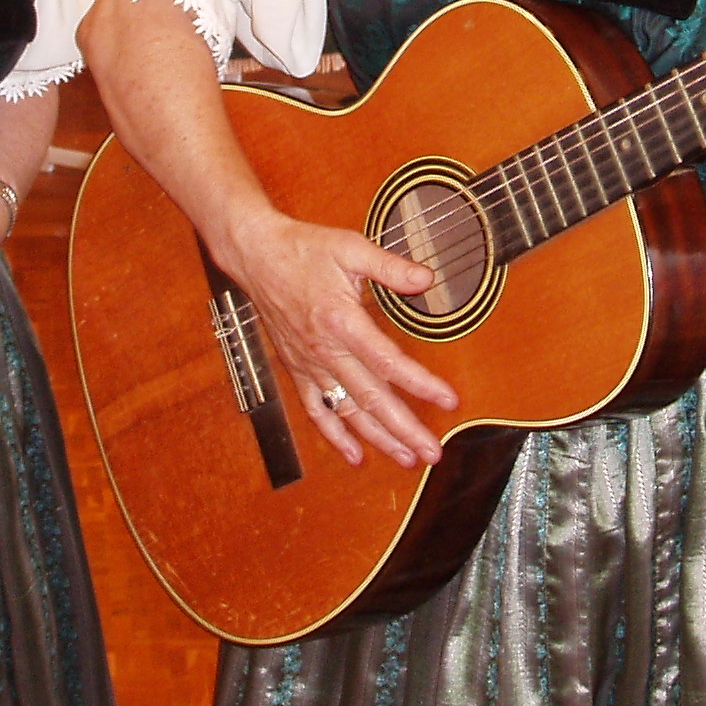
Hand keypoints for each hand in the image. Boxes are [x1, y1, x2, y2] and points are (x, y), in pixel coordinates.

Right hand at [214, 203, 457, 468]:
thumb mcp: (351, 248)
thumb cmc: (302, 250)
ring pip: (347, 411)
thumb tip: (426, 279)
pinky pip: (317, 409)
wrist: (257, 256)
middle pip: (371, 399)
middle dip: (405, 429)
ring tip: (405, 457)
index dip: (421, 385)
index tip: (448, 400)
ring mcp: (310, 364)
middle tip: (432, 451)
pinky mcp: (298, 368)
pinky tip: (354, 454)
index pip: (388, 363)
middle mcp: (325, 350)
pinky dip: (335, 435)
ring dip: (378, 439)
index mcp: (342, 322)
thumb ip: (390, 267)